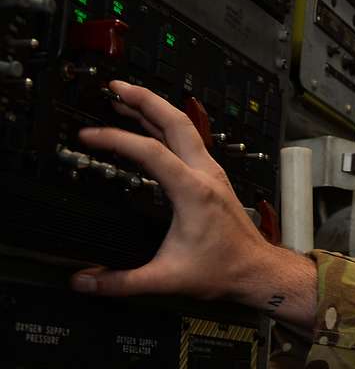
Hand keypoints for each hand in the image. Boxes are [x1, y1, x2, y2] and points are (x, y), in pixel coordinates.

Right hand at [69, 80, 316, 328]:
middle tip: (114, 86)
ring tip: (124, 98)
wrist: (257, 270)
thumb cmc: (222, 270)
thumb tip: (83, 282)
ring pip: (184, 128)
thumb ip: (122, 282)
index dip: (116, 139)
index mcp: (194, 190)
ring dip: (155, 109)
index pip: (150, 151)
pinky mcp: (214, 178)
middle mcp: (205, 173)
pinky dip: (167, 126)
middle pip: (175, 121)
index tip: (87, 135)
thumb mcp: (167, 278)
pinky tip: (151, 126)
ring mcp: (213, 173)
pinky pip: (189, 140)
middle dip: (144, 99)